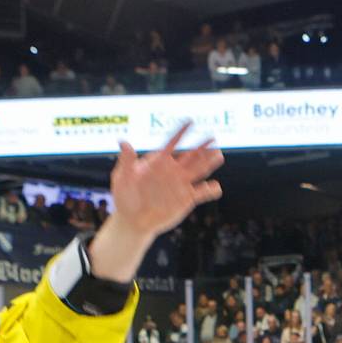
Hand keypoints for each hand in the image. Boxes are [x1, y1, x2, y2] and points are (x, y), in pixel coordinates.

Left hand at [109, 121, 222, 237]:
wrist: (133, 220)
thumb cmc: (125, 197)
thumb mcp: (123, 177)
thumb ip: (127, 160)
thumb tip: (123, 142)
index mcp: (159, 162)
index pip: (172, 143)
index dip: (181, 132)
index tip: (190, 122)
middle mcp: (173, 171)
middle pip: (191, 155)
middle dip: (202, 146)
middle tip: (212, 136)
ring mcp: (181, 185)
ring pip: (199, 170)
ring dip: (209, 163)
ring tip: (218, 155)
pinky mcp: (187, 199)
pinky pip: (202, 193)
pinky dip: (210, 190)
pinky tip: (215, 186)